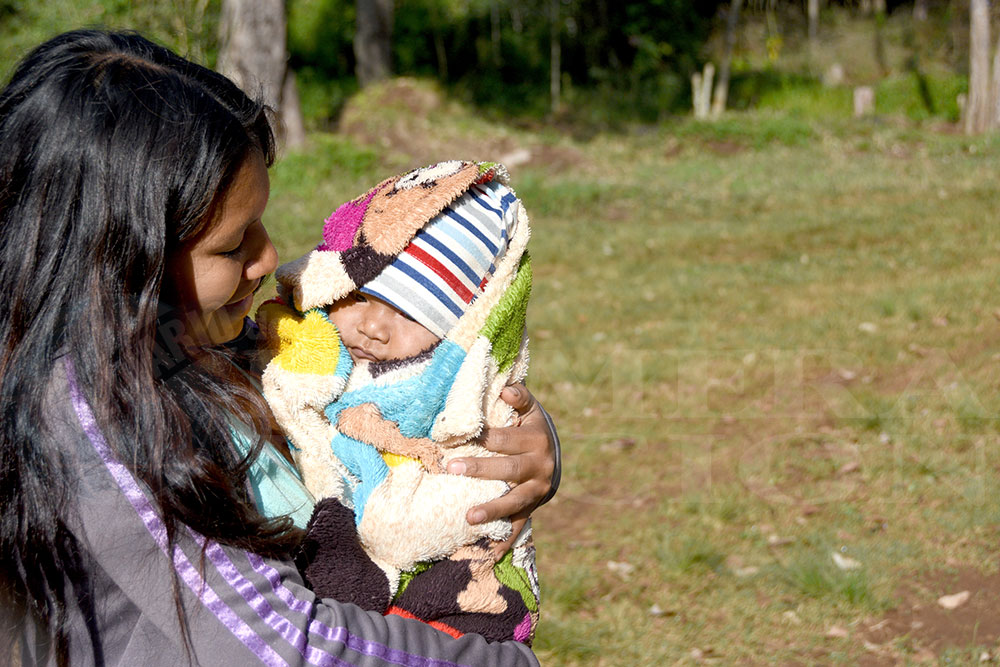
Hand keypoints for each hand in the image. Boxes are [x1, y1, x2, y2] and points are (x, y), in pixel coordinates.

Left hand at [446, 384, 555, 533]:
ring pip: (515, 502)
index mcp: (536, 439)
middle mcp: (540, 466)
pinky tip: (490, 554)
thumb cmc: (532, 428)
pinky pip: (519, 525)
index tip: (460, 437)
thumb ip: (519, 396)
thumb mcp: (531, 409)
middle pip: (509, 469)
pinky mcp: (532, 508)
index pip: (507, 439)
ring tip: (469, 517)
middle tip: (452, 467)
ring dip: (492, 510)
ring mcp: (537, 491)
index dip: (484, 437)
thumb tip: (505, 388)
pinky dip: (505, 540)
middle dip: (480, 469)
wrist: (554, 457)